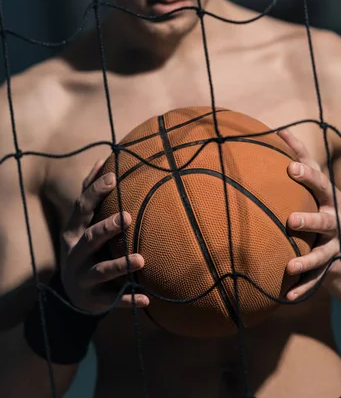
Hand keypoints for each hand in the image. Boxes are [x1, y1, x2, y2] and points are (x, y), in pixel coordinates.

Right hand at [60, 159, 148, 312]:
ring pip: (101, 271)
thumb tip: (102, 160)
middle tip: (127, 216)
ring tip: (141, 259)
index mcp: (74, 231)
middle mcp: (75, 254)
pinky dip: (129, 300)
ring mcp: (84, 278)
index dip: (95, 192)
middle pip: (90, 239)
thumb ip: (90, 194)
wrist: (73, 294)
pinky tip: (147, 298)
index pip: (81, 209)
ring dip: (120, 265)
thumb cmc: (85, 247)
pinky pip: (113, 300)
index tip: (113, 178)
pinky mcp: (95, 299)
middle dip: (106, 227)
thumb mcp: (82, 222)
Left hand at [277, 128, 340, 300]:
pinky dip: (303, 288)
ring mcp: (333, 244)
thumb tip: (275, 129)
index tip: (289, 167)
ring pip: (322, 252)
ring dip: (307, 259)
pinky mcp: (328, 267)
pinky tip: (287, 295)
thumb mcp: (312, 184)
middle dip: (310, 218)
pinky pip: (316, 280)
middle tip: (291, 220)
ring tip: (290, 266)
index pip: (319, 181)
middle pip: (325, 218)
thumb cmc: (317, 204)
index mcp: (329, 195)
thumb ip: (298, 159)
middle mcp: (335, 219)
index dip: (306, 173)